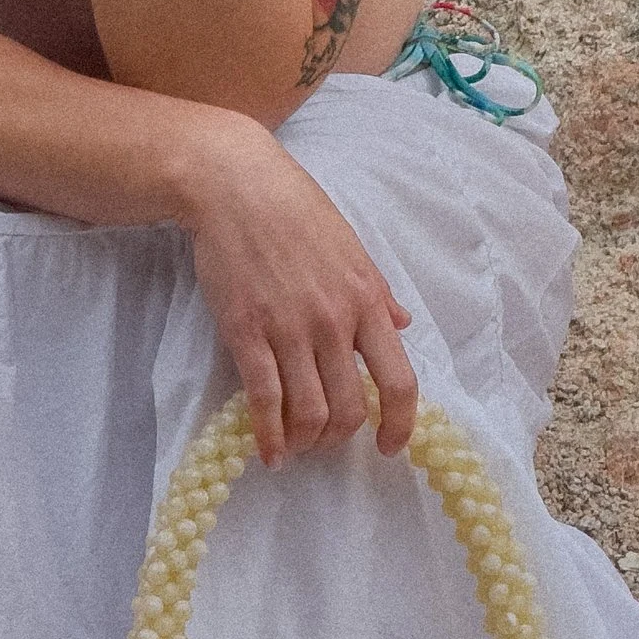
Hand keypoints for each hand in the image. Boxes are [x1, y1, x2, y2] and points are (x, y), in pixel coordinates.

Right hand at [179, 119, 417, 465]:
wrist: (235, 185)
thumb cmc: (295, 208)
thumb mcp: (351, 247)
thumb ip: (379, 292)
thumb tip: (403, 325)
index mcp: (366, 301)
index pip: (400, 381)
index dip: (400, 424)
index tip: (389, 444)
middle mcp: (333, 322)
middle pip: (350, 407)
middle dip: (341, 437)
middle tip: (327, 439)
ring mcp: (289, 329)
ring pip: (309, 412)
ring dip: (307, 440)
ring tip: (298, 444)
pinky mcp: (246, 332)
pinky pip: (264, 400)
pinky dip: (269, 437)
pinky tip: (269, 453)